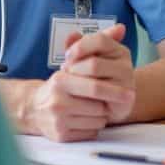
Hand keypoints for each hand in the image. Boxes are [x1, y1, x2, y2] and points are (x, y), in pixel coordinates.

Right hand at [26, 25, 135, 141]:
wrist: (35, 108)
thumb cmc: (62, 84)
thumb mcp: (75, 61)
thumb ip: (98, 42)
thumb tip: (120, 28)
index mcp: (61, 80)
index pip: (95, 86)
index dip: (114, 90)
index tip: (129, 93)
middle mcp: (57, 99)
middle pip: (98, 105)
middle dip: (112, 103)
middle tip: (125, 101)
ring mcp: (58, 119)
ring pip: (97, 120)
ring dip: (102, 115)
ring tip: (95, 107)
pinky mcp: (61, 136)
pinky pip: (91, 132)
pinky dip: (94, 126)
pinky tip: (87, 119)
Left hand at [62, 24, 135, 123]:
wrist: (111, 102)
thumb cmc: (96, 76)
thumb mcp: (87, 57)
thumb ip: (79, 45)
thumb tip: (73, 34)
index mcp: (118, 50)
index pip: (101, 40)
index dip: (80, 47)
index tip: (67, 56)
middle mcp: (126, 65)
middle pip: (94, 64)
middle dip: (75, 70)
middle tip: (66, 75)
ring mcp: (126, 83)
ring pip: (95, 84)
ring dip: (78, 85)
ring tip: (70, 86)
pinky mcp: (123, 100)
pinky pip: (99, 101)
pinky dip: (84, 99)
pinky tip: (78, 98)